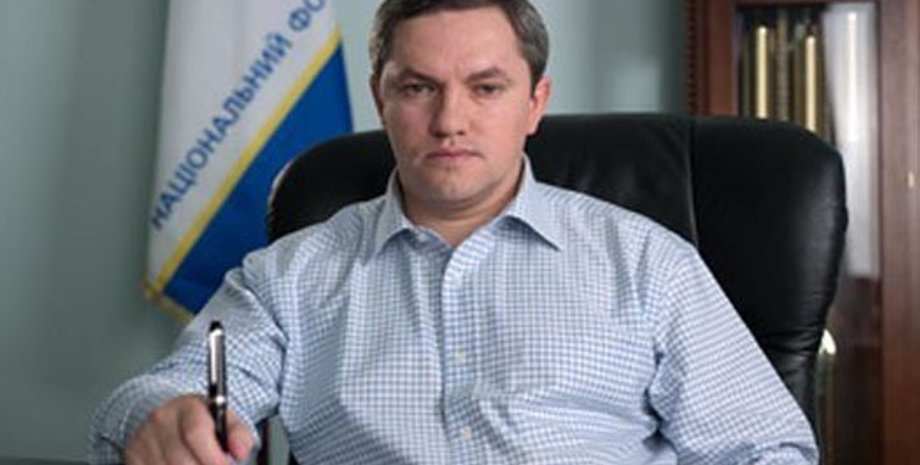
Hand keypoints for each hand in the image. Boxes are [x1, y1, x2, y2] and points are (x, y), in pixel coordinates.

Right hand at [124, 394, 252, 464]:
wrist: (166, 416)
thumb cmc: (199, 421)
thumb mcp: (223, 419)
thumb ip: (238, 434)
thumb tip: (240, 452)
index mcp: (187, 407)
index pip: (196, 433)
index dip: (213, 457)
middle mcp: (161, 421)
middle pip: (182, 459)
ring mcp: (143, 440)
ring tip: (198, 464)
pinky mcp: (132, 456)